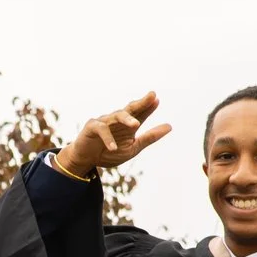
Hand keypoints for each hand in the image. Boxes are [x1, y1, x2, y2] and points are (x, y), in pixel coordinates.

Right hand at [54, 92, 172, 177]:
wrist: (87, 160)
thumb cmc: (109, 152)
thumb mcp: (133, 148)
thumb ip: (150, 137)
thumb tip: (170, 126)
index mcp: (128, 124)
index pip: (141, 113)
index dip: (149, 106)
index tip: (157, 100)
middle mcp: (117, 119)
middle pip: (130, 108)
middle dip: (141, 102)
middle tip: (152, 96)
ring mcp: (104, 121)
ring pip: (117, 116)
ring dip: (126, 119)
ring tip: (136, 124)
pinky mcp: (91, 127)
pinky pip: (101, 130)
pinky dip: (108, 139)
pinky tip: (113, 148)